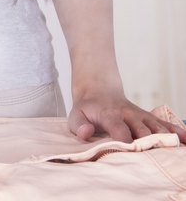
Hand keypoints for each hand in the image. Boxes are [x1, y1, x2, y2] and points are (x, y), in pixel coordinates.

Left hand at [68, 87, 185, 144]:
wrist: (99, 91)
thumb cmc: (87, 109)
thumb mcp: (75, 115)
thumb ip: (79, 125)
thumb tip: (87, 133)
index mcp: (110, 115)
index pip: (119, 128)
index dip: (125, 141)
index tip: (130, 152)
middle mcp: (129, 114)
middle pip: (143, 130)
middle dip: (148, 144)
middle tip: (153, 158)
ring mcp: (141, 116)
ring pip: (157, 127)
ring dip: (166, 139)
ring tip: (174, 152)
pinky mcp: (149, 118)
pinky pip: (165, 124)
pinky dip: (177, 131)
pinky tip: (185, 140)